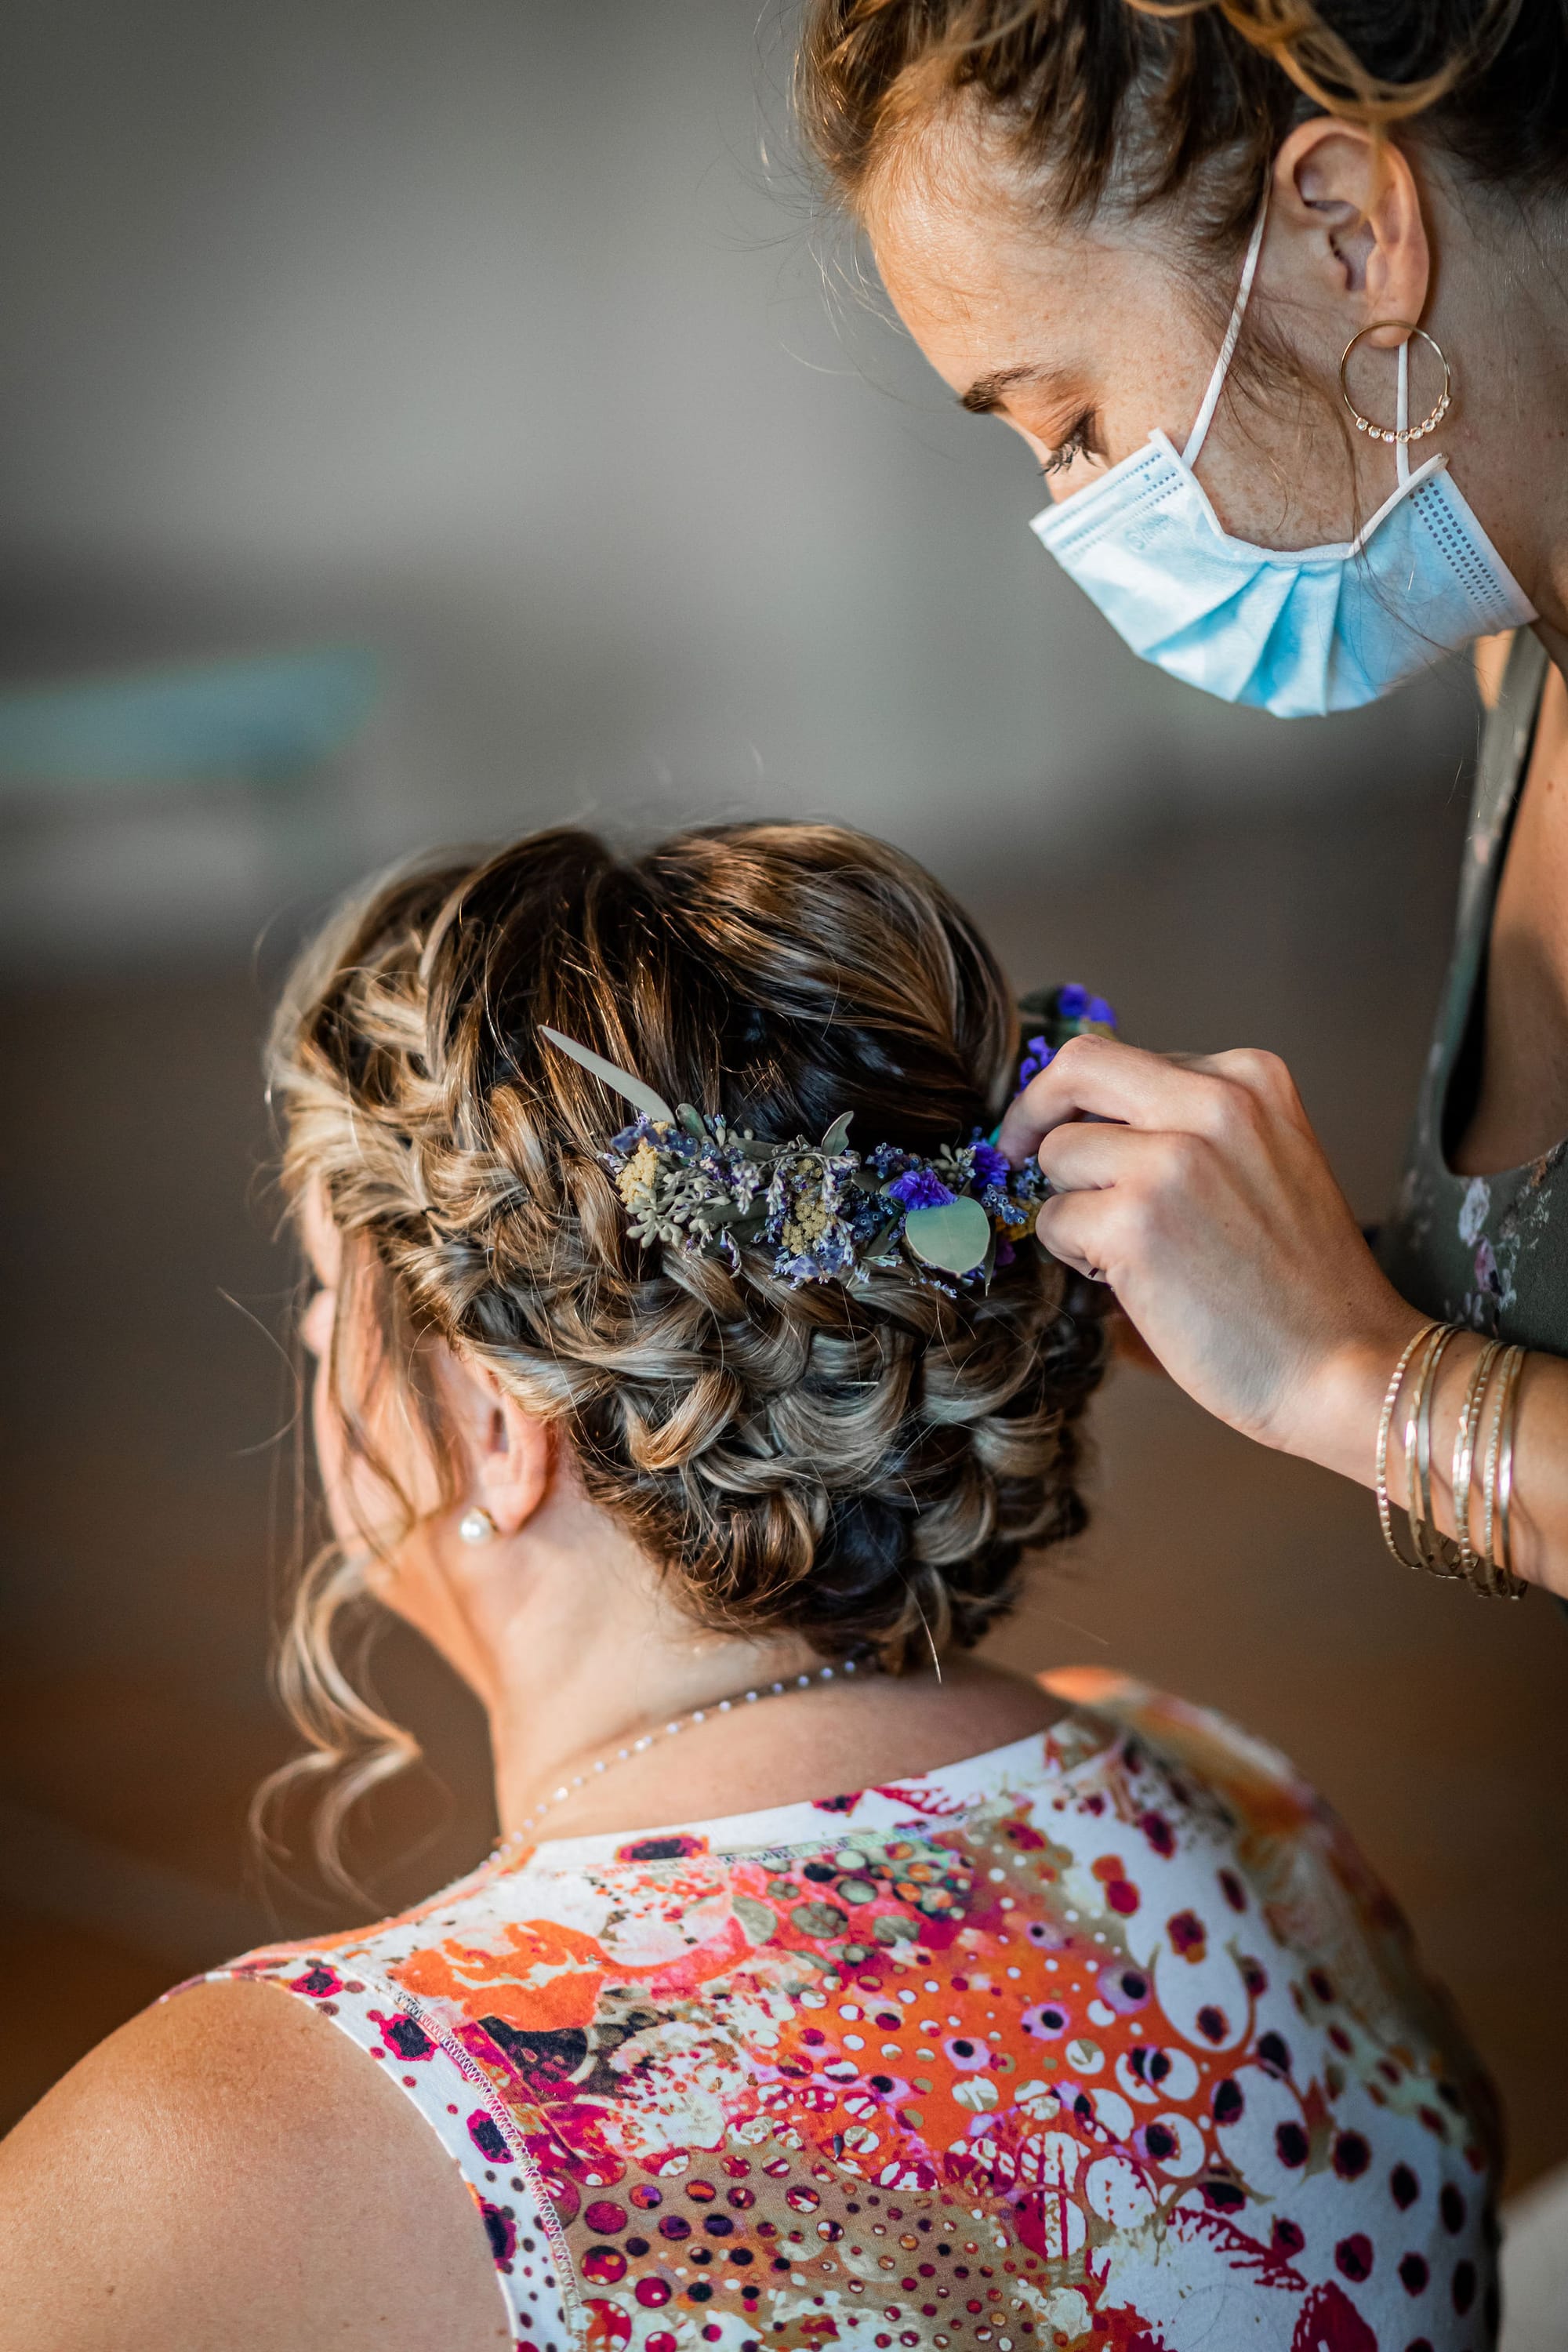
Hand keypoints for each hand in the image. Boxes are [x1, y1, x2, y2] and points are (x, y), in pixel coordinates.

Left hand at [999, 1034, 1421, 1472]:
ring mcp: (1172, 1159)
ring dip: (1072, 1206)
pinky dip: (1078, 1259)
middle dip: (1033, 1111)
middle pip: (1076, 1067)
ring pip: (1058, 1154)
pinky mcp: (1135, 1222)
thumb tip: (1077, 1120)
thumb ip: (1187, 1128)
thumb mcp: (1261, 1164)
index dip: (1080, 1101)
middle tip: (1016, 1153)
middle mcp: (1214, 1101)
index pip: (1124, 1059)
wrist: (1348, 1366)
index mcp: (1249, 1079)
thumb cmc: (1298, 1287)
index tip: (1060, 1130)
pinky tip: (1136, 1286)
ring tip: (1130, 1253)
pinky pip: (1055, 1221)